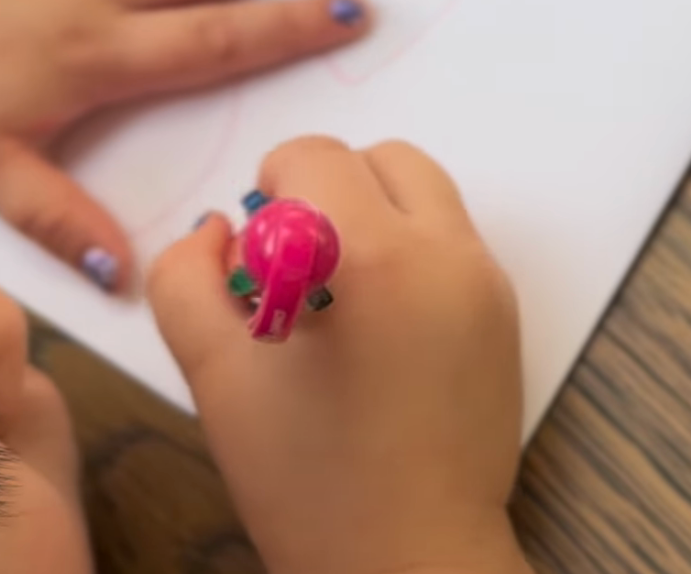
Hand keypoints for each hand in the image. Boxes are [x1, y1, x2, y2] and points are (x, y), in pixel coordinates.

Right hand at [149, 137, 532, 573]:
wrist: (412, 560)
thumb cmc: (305, 477)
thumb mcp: (213, 372)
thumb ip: (185, 277)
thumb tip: (220, 226)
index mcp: (376, 259)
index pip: (318, 156)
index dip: (272, 183)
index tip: (260, 246)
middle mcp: (448, 253)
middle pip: (382, 157)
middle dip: (328, 186)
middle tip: (298, 258)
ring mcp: (488, 281)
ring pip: (423, 189)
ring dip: (371, 210)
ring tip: (340, 287)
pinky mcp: (505, 310)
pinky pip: (448, 235)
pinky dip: (406, 245)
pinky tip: (380, 317)